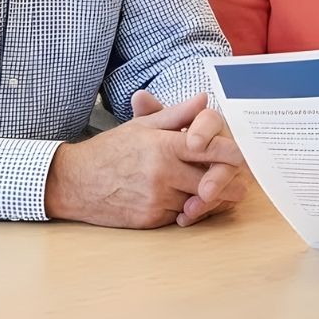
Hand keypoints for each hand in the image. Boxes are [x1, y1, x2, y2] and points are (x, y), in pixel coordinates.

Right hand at [45, 92, 247, 228]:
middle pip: (210, 181)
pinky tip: (191, 204)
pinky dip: (188, 210)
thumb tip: (203, 99)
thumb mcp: (141, 126)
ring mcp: (156, 199)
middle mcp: (161, 173)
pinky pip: (180, 216)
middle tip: (242, 182)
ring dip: (209, 199)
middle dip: (228, 182)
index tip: (243, 156)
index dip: (230, 153)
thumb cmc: (110, 151)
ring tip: (221, 193)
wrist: (75, 182)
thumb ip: (176, 114)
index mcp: (162, 145)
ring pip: (197, 201)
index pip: (208, 149)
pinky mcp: (150, 220)